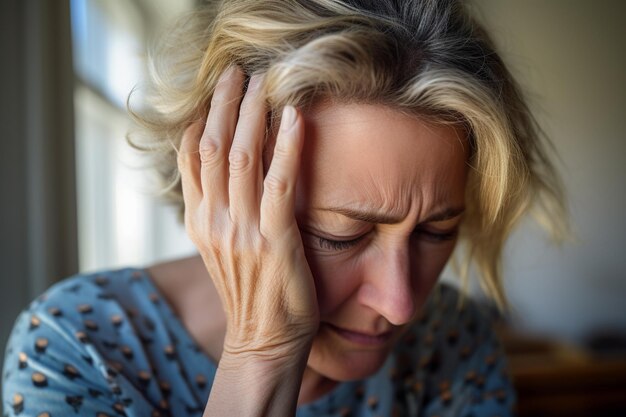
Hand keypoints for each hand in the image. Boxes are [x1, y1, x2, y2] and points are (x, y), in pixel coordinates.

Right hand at [177, 67, 318, 361]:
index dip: (201, 117)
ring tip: (263, 83)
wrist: (263, 341)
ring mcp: (242, 230)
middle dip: (223, 104)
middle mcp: (214, 220)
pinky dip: (286, 147)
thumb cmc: (251, 293)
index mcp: (200, 221)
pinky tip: (295, 118)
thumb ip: (219, 210)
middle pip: (210, 147)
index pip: (190, 157)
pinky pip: (278, 183)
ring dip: (252, 115)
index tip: (217, 89)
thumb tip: (227, 172)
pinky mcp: (274, 240)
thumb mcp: (223, 248)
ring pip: (240, 157)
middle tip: (237, 72)